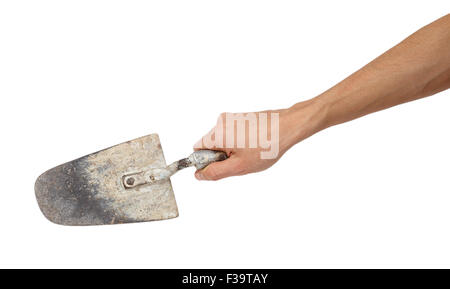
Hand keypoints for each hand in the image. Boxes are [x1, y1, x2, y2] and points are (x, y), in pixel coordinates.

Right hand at [193, 99, 324, 179]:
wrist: (289, 126)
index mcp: (217, 133)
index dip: (206, 162)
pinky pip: (234, 134)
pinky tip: (256, 145)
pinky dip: (242, 143)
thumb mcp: (239, 167)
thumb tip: (199, 175)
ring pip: (224, 140)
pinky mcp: (242, 117)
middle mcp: (221, 121)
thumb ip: (216, 172)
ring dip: (233, 150)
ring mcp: (232, 117)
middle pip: (210, 145)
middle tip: (241, 161)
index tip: (222, 167)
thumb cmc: (267, 146)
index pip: (197, 150)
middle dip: (223, 156)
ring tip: (252, 152)